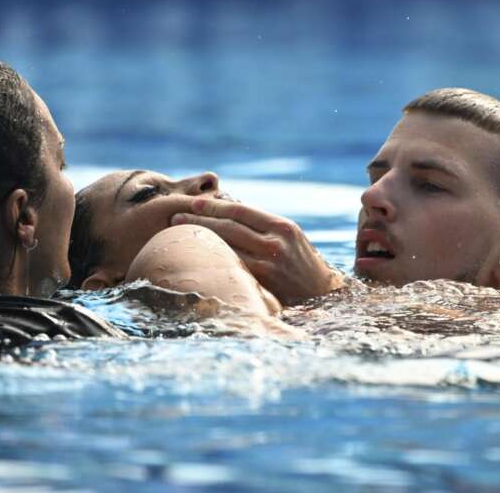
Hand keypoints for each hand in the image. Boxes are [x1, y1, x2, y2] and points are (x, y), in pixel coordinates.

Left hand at [171, 198, 343, 305]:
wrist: (322, 295)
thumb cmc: (301, 263)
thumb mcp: (289, 238)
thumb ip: (262, 226)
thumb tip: (228, 210)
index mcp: (282, 227)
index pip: (241, 211)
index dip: (215, 206)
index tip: (195, 203)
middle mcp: (275, 243)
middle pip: (229, 227)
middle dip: (199, 220)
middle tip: (176, 215)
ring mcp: (268, 265)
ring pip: (226, 247)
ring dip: (200, 239)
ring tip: (178, 233)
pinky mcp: (262, 284)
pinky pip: (231, 268)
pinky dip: (212, 261)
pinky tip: (196, 258)